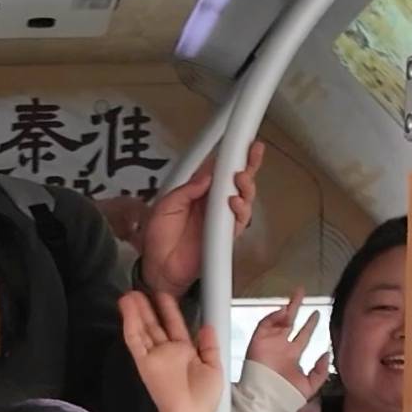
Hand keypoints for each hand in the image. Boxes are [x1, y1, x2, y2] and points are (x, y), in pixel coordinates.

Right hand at [120, 288, 225, 411]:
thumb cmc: (203, 400)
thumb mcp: (214, 368)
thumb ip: (209, 346)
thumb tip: (207, 327)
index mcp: (185, 354)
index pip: (175, 327)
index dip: (169, 311)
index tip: (164, 296)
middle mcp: (168, 353)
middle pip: (155, 326)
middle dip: (148, 308)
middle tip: (141, 290)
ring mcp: (155, 357)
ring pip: (142, 330)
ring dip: (136, 313)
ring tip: (129, 295)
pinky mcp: (144, 363)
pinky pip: (135, 341)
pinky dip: (130, 324)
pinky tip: (127, 310)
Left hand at [138, 140, 263, 295]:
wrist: (159, 268)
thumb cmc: (159, 238)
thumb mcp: (166, 205)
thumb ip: (187, 190)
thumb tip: (206, 176)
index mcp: (199, 192)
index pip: (219, 170)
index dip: (231, 156)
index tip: (240, 143)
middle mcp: (213, 203)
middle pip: (238, 181)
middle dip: (248, 165)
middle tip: (252, 152)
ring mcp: (221, 219)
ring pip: (244, 198)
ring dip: (245, 186)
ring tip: (239, 178)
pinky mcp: (225, 236)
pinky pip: (239, 221)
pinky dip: (240, 210)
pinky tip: (233, 201)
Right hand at [246, 294, 327, 400]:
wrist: (266, 399)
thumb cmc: (285, 397)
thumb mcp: (310, 386)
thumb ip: (321, 371)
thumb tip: (326, 354)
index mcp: (292, 357)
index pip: (303, 336)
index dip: (310, 324)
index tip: (316, 314)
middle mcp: (281, 347)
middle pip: (290, 322)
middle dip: (296, 308)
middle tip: (301, 293)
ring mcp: (270, 343)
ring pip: (278, 320)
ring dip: (286, 309)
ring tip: (295, 298)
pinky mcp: (258, 341)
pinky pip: (265, 324)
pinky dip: (273, 316)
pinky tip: (282, 312)